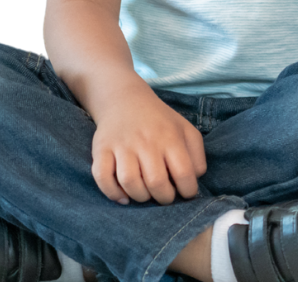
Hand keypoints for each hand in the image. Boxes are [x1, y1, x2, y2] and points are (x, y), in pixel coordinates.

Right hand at [90, 90, 206, 204]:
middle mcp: (146, 142)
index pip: (184, 172)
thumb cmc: (160, 121)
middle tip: (165, 197)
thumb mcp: (186, 130)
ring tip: (146, 195)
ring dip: (140, 197)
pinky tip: (123, 197)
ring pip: (129, 182)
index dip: (188, 190)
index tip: (186, 194)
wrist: (125, 100)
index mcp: (171, 137)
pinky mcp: (101, 150)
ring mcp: (122, 146)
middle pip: (156, 181)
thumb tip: (194, 179)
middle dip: (164, 198)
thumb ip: (196, 154)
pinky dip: (112, 193)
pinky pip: (102, 177)